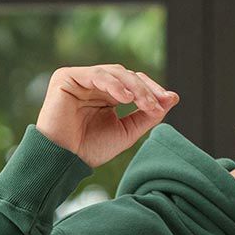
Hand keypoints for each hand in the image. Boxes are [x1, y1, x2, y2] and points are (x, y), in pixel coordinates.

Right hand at [35, 64, 178, 168]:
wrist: (62, 161)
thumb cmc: (89, 150)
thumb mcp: (125, 133)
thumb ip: (146, 116)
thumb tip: (172, 98)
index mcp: (107, 94)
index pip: (134, 84)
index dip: (152, 91)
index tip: (169, 100)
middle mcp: (94, 83)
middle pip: (127, 76)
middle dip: (145, 89)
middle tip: (158, 104)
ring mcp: (80, 78)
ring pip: (115, 73)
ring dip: (133, 87)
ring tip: (144, 103)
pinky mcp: (66, 77)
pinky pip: (96, 75)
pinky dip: (113, 84)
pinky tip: (126, 97)